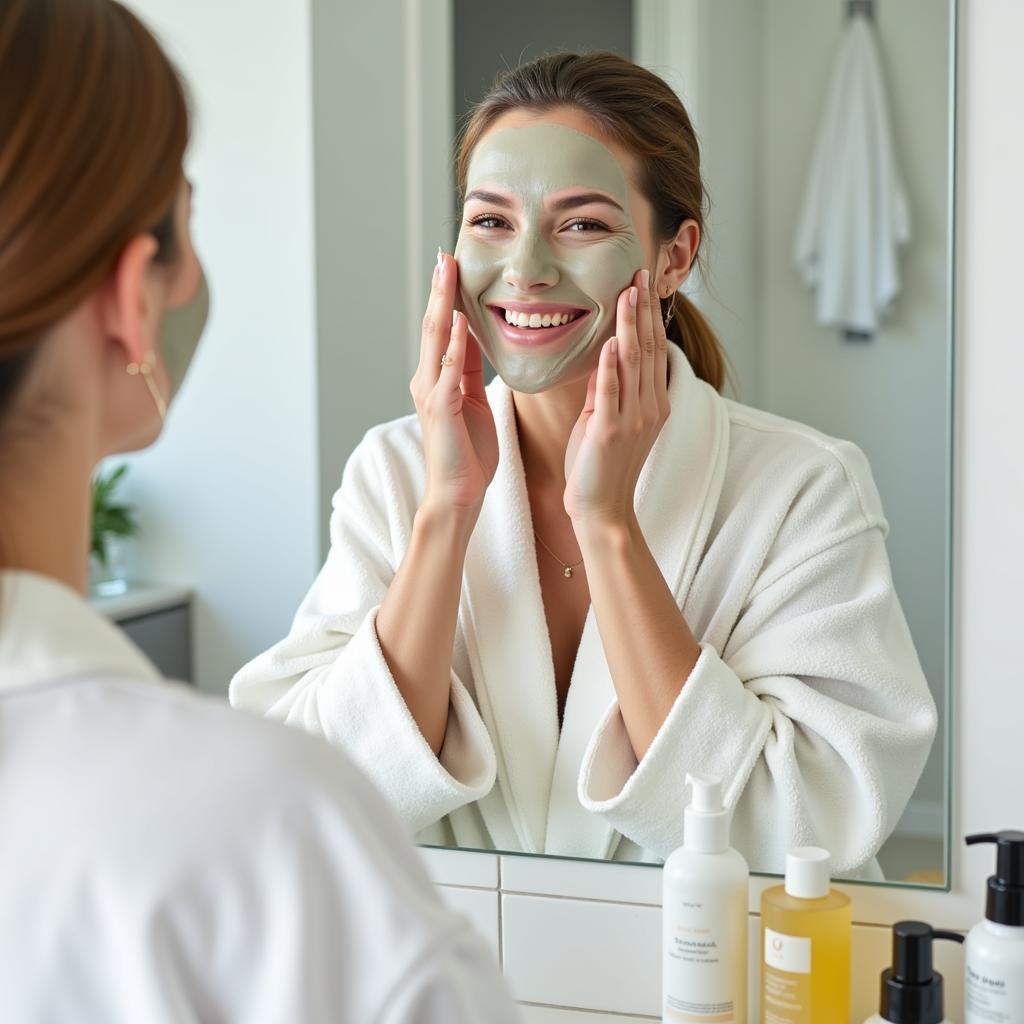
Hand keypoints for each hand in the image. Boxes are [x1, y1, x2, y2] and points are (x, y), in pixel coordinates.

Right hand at [410, 251, 498, 512]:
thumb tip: (472, 335)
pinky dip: (455, 344)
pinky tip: (462, 321)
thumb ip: (468, 370)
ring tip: (447, 273)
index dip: (447, 296)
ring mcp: (431, 393)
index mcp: (437, 378)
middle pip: (434, 326)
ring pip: (436, 340)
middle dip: (440, 289)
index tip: (452, 265)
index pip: (443, 328)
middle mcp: (427, 380)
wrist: (458, 492)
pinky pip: (449, 371)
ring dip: (443, 305)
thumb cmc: (468, 452)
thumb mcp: (473, 401)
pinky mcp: (442, 409)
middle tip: (445, 255)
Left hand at [563, 268, 669, 526]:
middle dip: (643, 308)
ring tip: (627, 293)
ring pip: (634, 363)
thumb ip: (608, 388)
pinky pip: (612, 393)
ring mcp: (633, 419)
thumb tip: (604, 354)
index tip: (642, 282)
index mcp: (652, 402)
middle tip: (639, 271)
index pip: (653, 348)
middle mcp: (649, 406)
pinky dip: (611, 367)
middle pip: (649, 347)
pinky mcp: (611, 432)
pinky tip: (611, 341)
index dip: (648, 313)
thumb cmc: (599, 465)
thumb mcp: (607, 419)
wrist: (601, 509)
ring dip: (630, 325)